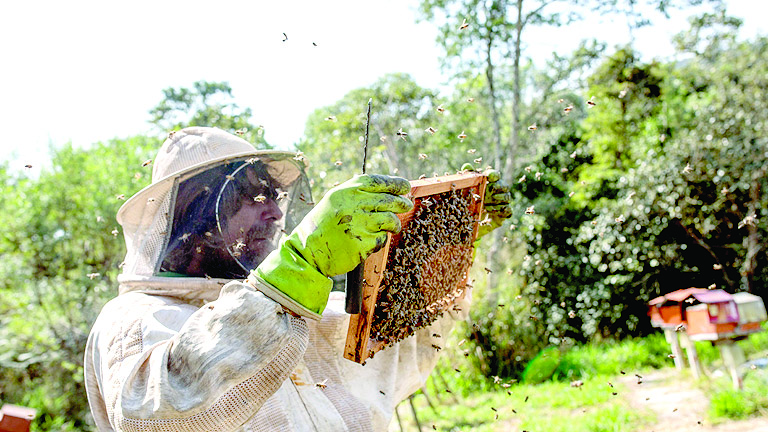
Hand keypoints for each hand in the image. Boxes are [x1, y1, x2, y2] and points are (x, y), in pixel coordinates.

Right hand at [251, 174, 412, 317]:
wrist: (308, 251)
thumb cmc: (324, 225)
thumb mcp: (334, 201)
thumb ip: (358, 194)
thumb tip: (389, 191)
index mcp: (345, 192)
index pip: (377, 182)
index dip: (395, 183)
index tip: (405, 187)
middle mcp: (352, 206)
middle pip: (388, 200)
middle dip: (401, 203)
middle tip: (406, 205)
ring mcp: (358, 226)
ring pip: (390, 220)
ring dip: (394, 224)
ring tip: (392, 226)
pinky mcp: (362, 244)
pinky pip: (382, 239)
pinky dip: (380, 239)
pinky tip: (371, 239)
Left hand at [461, 164, 511, 238]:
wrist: (469, 222)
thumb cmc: (468, 203)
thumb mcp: (466, 190)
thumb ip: (467, 178)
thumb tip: (466, 166)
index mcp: (489, 183)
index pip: (495, 175)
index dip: (493, 175)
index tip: (489, 176)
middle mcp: (497, 192)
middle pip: (504, 185)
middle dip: (499, 187)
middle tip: (492, 189)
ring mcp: (501, 203)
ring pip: (507, 197)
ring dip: (499, 199)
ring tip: (487, 204)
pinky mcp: (502, 215)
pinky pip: (508, 211)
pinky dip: (502, 211)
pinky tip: (492, 212)